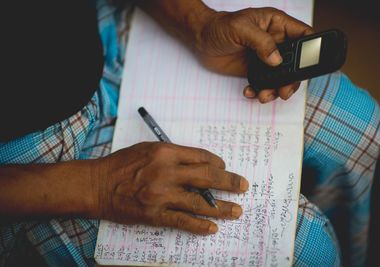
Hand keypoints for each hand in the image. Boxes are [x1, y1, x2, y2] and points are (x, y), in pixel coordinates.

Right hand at [91, 142, 248, 234]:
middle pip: (207, 177)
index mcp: (166, 152)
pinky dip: (199, 226)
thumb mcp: (148, 149)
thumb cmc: (121, 164)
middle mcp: (167, 172)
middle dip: (229, 182)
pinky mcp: (155, 214)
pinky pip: (182, 221)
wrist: (97, 185)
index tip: (224, 167)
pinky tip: (212, 228)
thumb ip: (173, 154)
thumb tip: (198, 163)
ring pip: (199, 202)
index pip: (201, 157)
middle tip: (244, 186)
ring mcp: (162, 195)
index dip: (218, 163)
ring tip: (237, 211)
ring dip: (221, 207)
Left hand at [195, 7, 312, 102]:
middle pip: (295, 62)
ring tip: (265, 95)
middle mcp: (274, 42)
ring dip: (276, 89)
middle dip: (292, 79)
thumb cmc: (219, 26)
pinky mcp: (255, 70)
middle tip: (285, 91)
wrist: (201, 40)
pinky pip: (264, 84)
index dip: (311, 48)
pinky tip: (250, 91)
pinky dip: (260, 91)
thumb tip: (276, 59)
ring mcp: (265, 58)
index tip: (310, 64)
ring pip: (281, 77)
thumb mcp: (241, 28)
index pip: (302, 34)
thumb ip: (261, 42)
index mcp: (276, 25)